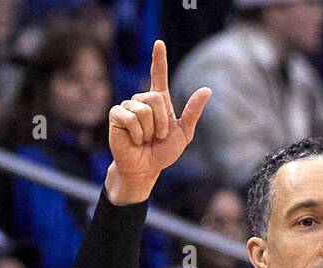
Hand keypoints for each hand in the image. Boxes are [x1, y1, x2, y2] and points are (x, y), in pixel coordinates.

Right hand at [106, 39, 210, 204]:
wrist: (145, 169)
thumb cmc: (162, 153)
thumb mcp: (183, 134)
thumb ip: (192, 112)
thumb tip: (206, 89)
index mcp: (158, 102)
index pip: (158, 75)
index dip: (159, 59)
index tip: (159, 43)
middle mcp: (142, 100)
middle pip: (155, 98)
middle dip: (160, 122)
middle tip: (157, 136)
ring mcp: (128, 106)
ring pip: (143, 111)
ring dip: (148, 131)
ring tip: (144, 140)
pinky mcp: (116, 115)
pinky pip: (131, 118)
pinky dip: (137, 134)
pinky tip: (134, 140)